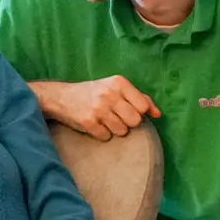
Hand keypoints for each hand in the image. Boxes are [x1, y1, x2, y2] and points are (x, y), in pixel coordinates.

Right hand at [33, 77, 159, 139]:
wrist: (61, 97)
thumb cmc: (94, 93)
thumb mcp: (115, 88)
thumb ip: (139, 98)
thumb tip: (158, 114)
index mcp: (119, 83)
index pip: (143, 106)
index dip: (138, 112)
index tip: (128, 110)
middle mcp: (109, 94)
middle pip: (135, 121)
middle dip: (128, 123)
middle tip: (116, 117)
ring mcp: (98, 109)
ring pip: (122, 131)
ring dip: (115, 129)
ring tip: (104, 120)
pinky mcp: (88, 122)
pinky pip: (106, 136)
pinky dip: (102, 134)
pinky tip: (95, 125)